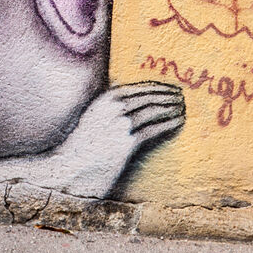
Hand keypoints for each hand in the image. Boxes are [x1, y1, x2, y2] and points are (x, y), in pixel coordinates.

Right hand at [53, 81, 184, 197]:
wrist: (70, 165)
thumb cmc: (82, 143)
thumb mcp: (92, 114)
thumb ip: (107, 102)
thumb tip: (121, 88)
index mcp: (106, 99)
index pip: (141, 88)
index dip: (160, 87)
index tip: (172, 88)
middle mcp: (114, 108)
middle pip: (150, 97)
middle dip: (169, 96)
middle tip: (182, 97)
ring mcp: (121, 125)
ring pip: (155, 111)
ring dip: (172, 107)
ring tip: (183, 108)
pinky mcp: (127, 142)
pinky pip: (154, 129)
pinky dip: (169, 123)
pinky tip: (178, 122)